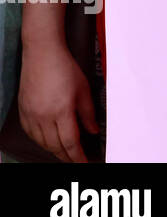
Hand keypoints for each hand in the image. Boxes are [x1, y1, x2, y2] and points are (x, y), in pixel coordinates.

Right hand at [18, 42, 98, 162]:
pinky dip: (41, 141)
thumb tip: (93, 131)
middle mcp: (43, 117)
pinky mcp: (23, 112)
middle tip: (76, 160)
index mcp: (61, 111)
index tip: (85, 162)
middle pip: (55, 146)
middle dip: (67, 156)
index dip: (78, 156)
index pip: (70, 142)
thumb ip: (88, 113)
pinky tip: (48, 140)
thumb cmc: (64, 68)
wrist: (42, 55)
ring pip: (42, 142)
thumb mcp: (84, 90)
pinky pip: (31, 134)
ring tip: (65, 153)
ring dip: (54, 150)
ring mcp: (31, 115)